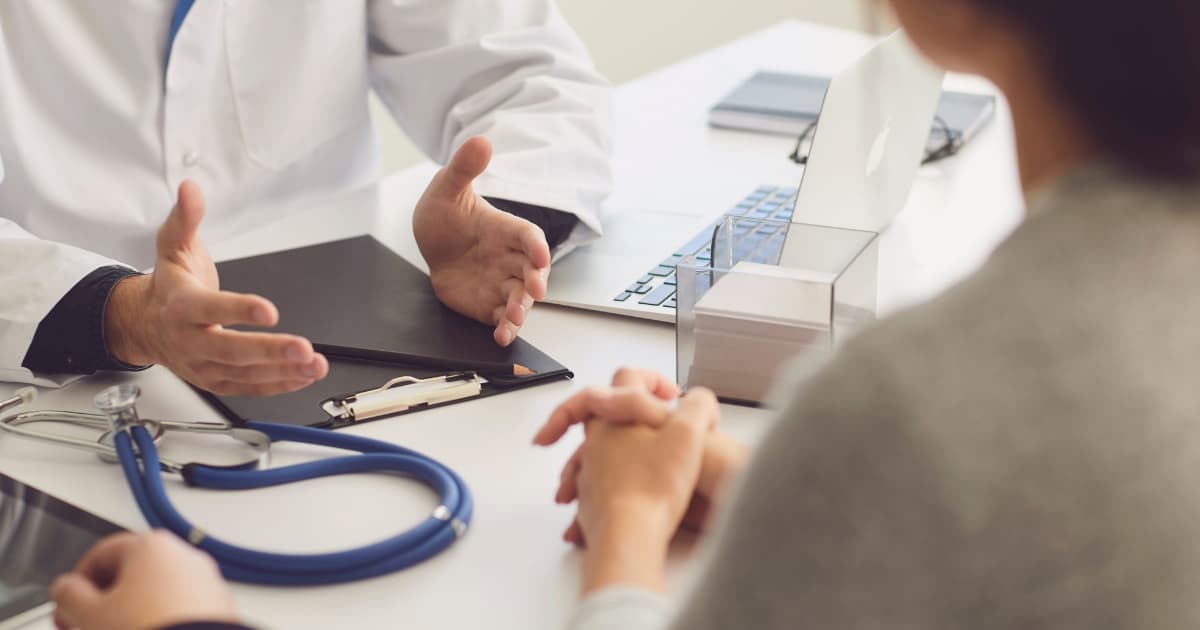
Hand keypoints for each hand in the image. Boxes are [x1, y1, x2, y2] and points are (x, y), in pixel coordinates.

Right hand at [50, 531, 237, 629]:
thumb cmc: (149, 629)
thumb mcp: (92, 614)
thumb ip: (69, 595)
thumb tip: (66, 589)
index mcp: (152, 546)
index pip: (101, 553)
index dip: (77, 583)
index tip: (67, 605)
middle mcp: (184, 556)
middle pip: (131, 573)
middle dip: (105, 600)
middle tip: (87, 623)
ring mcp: (207, 581)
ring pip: (157, 592)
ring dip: (131, 611)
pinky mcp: (220, 606)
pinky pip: (180, 607)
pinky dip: (159, 618)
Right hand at [104, 181, 327, 395]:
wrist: (144, 324)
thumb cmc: (169, 285)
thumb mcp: (173, 245)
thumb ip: (186, 218)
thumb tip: (191, 190)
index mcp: (182, 305)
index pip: (210, 309)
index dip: (239, 311)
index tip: (269, 311)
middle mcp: (190, 339)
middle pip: (229, 350)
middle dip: (268, 350)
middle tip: (302, 347)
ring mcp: (202, 365)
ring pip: (243, 373)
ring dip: (282, 371)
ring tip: (314, 364)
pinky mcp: (215, 380)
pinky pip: (248, 387)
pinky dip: (278, 384)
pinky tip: (303, 376)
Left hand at [413, 136, 551, 346]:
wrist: (431, 244)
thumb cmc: (446, 214)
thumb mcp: (448, 187)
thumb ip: (465, 168)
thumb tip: (480, 140)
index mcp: (506, 230)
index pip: (529, 236)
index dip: (536, 245)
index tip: (539, 253)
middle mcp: (509, 258)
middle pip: (531, 272)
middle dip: (535, 283)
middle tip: (534, 291)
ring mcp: (501, 283)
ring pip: (520, 299)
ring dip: (520, 310)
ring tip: (514, 319)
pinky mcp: (489, 304)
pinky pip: (501, 318)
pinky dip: (505, 328)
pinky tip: (501, 336)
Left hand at [534, 368, 748, 541]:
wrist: (628, 534)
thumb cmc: (654, 485)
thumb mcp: (690, 434)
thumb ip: (698, 405)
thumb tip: (699, 399)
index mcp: (616, 417)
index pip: (625, 377)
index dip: (651, 378)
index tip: (668, 393)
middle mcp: (597, 441)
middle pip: (601, 412)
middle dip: (621, 411)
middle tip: (641, 418)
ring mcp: (590, 472)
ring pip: (593, 450)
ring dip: (614, 450)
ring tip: (638, 461)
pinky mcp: (591, 501)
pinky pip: (596, 486)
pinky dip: (610, 485)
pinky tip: (630, 497)